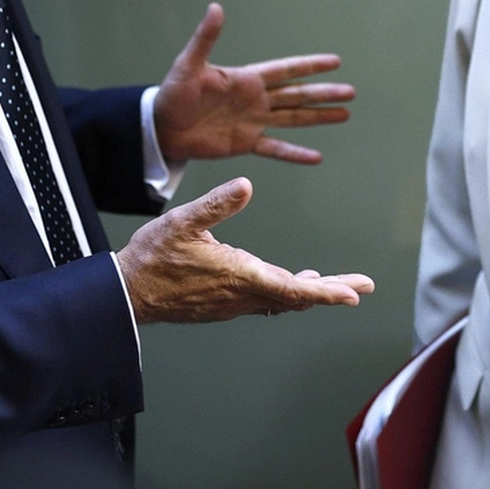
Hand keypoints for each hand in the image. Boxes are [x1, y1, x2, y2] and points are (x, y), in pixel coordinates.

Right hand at [117, 178, 374, 323]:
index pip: (293, 288)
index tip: (353, 293)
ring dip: (311, 292)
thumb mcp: (181, 221)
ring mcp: (234, 303)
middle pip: (297, 298)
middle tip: (362, 287)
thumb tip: (246, 185)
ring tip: (336, 283)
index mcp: (239, 274)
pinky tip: (293, 280)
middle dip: (332, 290)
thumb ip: (216, 204)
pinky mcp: (225, 304)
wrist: (127, 293)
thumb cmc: (152, 256)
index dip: (327, 290)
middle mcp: (242, 295)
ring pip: (283, 301)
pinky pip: (267, 302)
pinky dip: (288, 293)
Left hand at [154, 3, 353, 164]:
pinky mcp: (245, 143)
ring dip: (319, 117)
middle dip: (324, 93)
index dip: (310, 66)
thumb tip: (215, 7)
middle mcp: (255, 99)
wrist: (161, 128)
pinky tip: (316, 157)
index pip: (286, 70)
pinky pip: (275, 149)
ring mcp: (253, 122)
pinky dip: (295, 153)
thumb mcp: (189, 64)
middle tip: (351, 92)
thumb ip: (206, 38)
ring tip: (345, 115)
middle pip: (298, 95)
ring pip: (294, 118)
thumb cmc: (173, 93)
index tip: (335, 61)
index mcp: (247, 79)